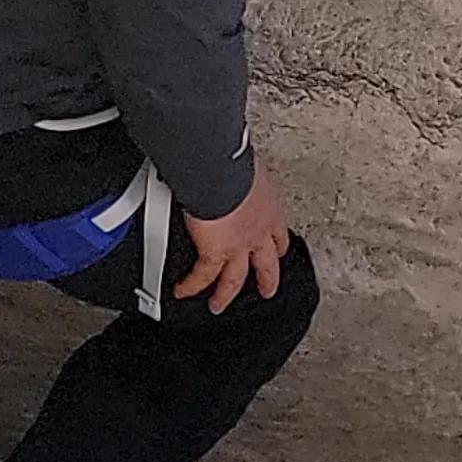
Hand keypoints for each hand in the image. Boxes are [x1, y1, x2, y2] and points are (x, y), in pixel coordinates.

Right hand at [173, 166, 290, 305]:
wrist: (221, 170)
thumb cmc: (231, 161)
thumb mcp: (244, 167)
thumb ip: (238, 173)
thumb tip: (229, 158)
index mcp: (268, 208)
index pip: (278, 233)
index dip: (277, 245)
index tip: (278, 251)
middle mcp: (258, 231)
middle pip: (266, 263)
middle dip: (267, 279)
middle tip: (267, 290)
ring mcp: (238, 246)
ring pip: (235, 278)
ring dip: (226, 293)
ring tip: (220, 304)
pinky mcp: (215, 252)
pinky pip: (202, 276)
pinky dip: (191, 285)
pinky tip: (183, 291)